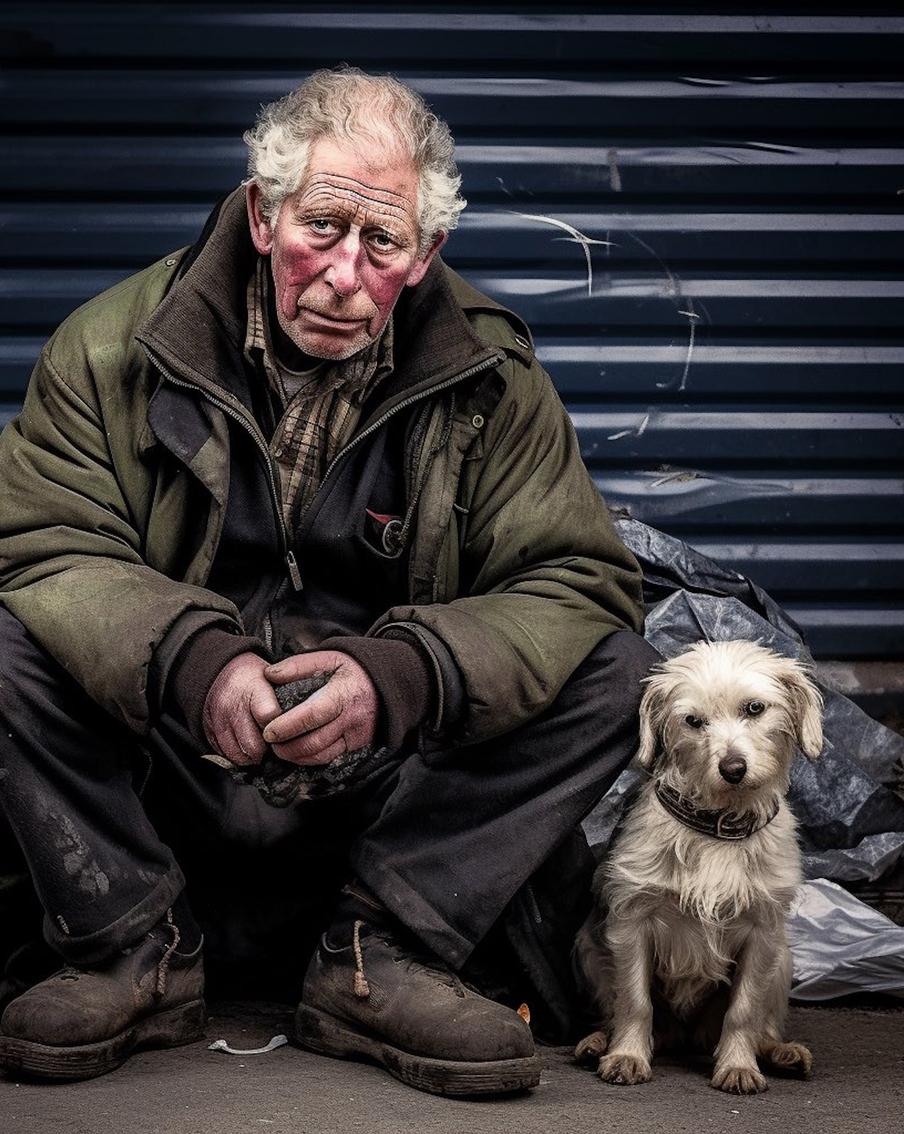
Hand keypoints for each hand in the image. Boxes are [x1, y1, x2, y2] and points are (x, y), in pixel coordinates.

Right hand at [202, 651, 282, 765]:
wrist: (220, 671)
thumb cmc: (253, 678)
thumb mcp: (273, 678)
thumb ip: (286, 697)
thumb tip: (304, 719)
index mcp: (255, 689)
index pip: (269, 716)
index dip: (280, 728)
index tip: (286, 732)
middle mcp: (234, 705)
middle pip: (253, 743)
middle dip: (267, 751)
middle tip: (275, 747)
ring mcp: (220, 719)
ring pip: (238, 753)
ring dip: (252, 756)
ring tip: (261, 748)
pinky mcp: (209, 730)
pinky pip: (225, 753)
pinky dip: (237, 754)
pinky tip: (246, 746)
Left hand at [262, 650, 378, 765]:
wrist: (390, 681)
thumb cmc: (355, 668)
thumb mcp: (330, 657)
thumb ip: (299, 665)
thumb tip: (270, 675)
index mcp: (344, 694)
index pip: (312, 715)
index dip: (288, 726)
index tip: (268, 731)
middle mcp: (353, 718)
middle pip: (315, 741)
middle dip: (287, 747)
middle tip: (270, 743)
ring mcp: (358, 735)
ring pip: (322, 755)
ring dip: (297, 756)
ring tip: (280, 749)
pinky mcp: (359, 745)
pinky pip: (331, 758)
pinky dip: (311, 759)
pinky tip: (298, 752)